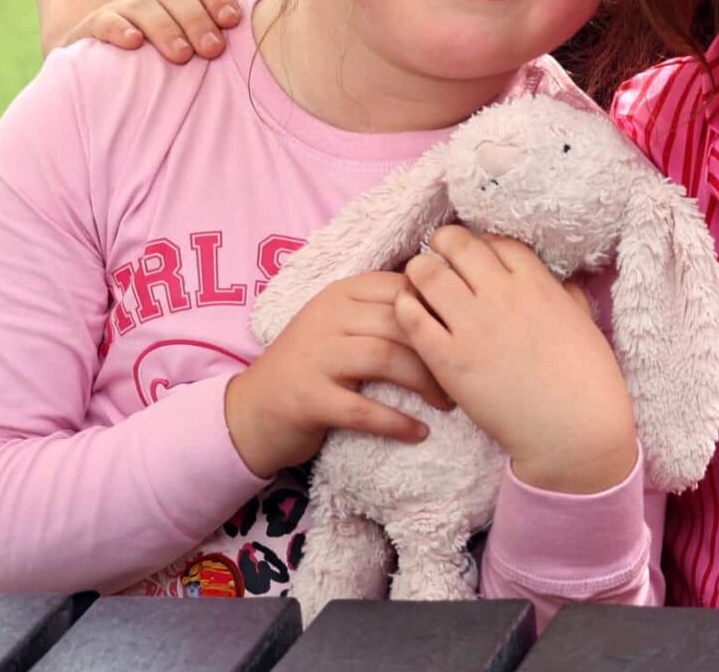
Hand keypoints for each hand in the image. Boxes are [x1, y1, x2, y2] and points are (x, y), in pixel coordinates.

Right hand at [57, 0, 243, 61]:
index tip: (233, 22)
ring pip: (146, 8)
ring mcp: (122, 10)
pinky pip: (107, 22)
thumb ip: (213, 49)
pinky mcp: (93, 27)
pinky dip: (120, 30)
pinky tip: (133, 43)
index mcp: (179, 0)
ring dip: (167, 29)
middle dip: (198, 21)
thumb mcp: (184, 49)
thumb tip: (261, 64)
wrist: (93, 63)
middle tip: (213, 50)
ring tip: (182, 55)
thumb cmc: (154, 61)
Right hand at [224, 272, 452, 478]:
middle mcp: (328, 317)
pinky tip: (419, 432)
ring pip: (385, 359)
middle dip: (439, 348)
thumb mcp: (342, 325)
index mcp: (341, 292)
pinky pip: (363, 409)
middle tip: (464, 374)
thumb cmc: (313, 365)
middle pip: (399, 321)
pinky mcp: (309, 399)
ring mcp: (316, 357)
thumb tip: (446, 305)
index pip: (401, 286)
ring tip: (447, 402)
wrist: (253, 409)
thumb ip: (381, 311)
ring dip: (424, 382)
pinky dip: (396, 422)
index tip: (465, 332)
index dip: (438, 307)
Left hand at [397, 227, 637, 493]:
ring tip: (420, 289)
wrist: (573, 432)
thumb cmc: (588, 381)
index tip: (474, 261)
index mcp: (535, 283)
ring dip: (419, 274)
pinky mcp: (449, 359)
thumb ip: (568, 295)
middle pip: (455, 243)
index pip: (494, 240)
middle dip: (442, 246)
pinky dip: (405, 308)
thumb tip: (565, 281)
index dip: (480, 245)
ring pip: (425, 272)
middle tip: (439, 262)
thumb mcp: (585, 323)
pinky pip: (411, 317)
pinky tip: (411, 315)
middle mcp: (501, 295)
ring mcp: (473, 325)